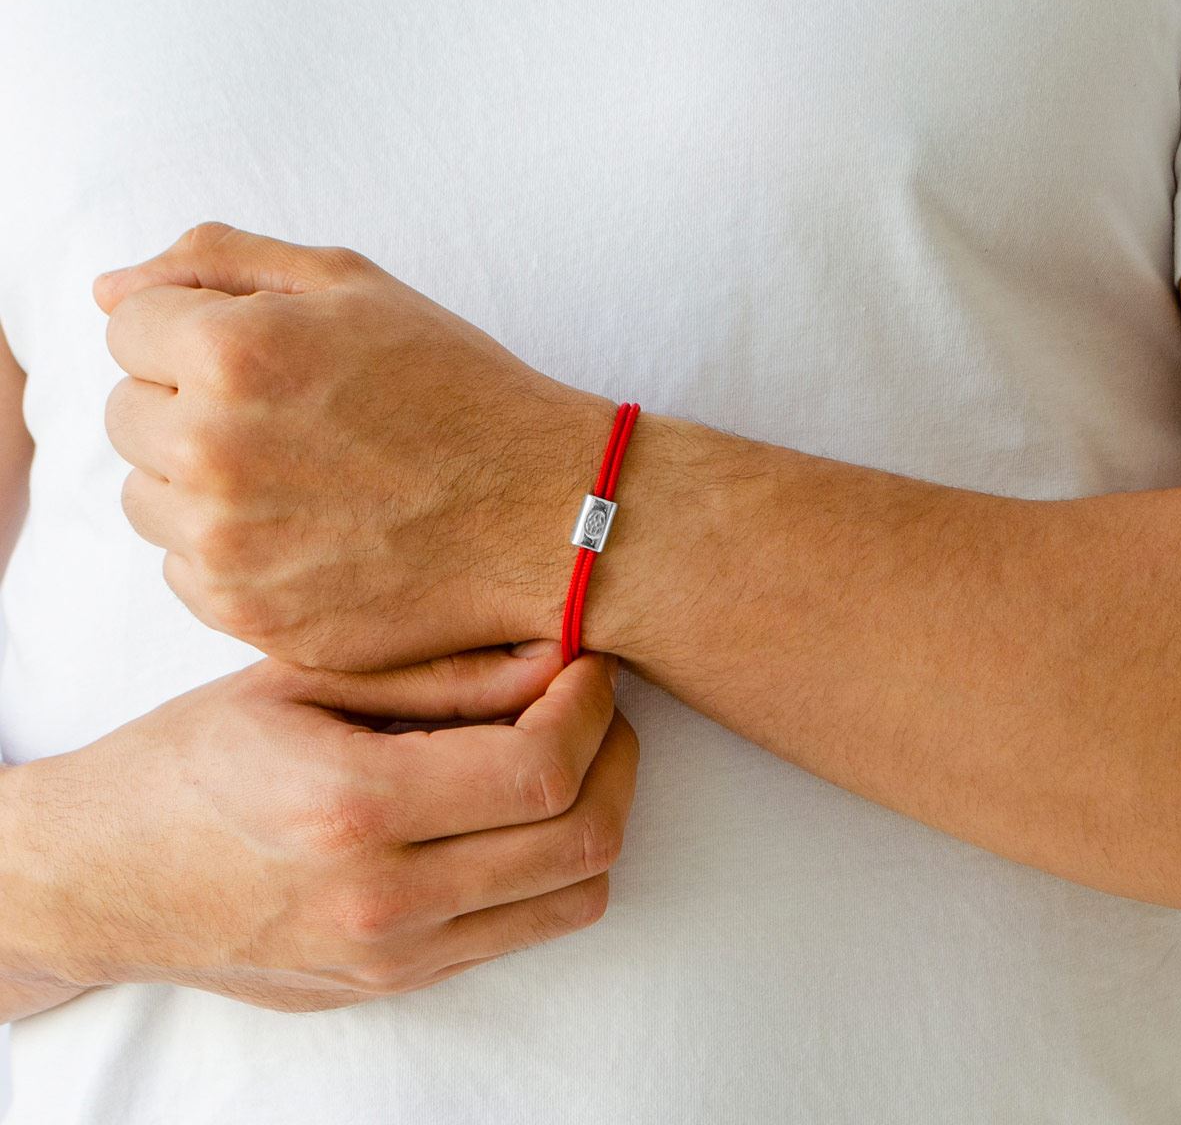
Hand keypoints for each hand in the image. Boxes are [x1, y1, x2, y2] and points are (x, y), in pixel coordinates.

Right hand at [4, 644, 637, 1012]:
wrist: (102, 878)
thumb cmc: (189, 760)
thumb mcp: (301, 684)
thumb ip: (438, 676)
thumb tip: (551, 659)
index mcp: (353, 806)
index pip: (539, 770)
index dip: (589, 707)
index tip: (587, 665)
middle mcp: (384, 898)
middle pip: (579, 839)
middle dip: (617, 754)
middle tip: (595, 701)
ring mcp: (395, 956)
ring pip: (572, 895)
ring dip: (599, 812)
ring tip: (571, 752)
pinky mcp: (397, 983)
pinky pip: (524, 929)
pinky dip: (553, 864)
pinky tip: (520, 809)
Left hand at [96, 222, 617, 669]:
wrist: (542, 513)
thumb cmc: (457, 390)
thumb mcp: (354, 285)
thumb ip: (218, 261)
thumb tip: (106, 290)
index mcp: (232, 354)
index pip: (126, 330)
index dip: (194, 336)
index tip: (262, 361)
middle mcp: (212, 454)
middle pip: (125, 416)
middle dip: (187, 407)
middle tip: (287, 421)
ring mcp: (229, 548)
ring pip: (147, 499)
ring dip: (198, 484)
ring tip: (297, 479)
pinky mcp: (251, 618)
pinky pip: (184, 572)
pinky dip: (227, 553)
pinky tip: (304, 534)